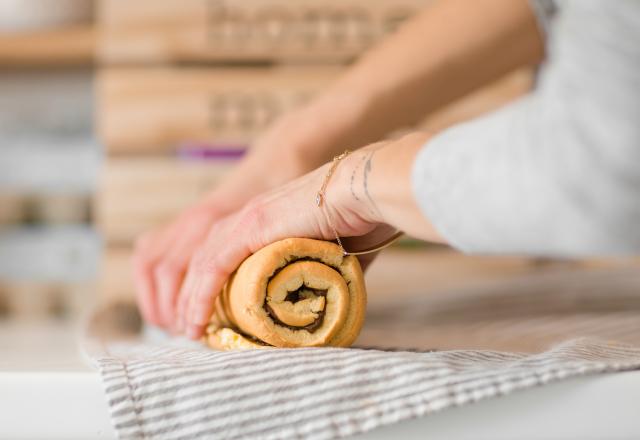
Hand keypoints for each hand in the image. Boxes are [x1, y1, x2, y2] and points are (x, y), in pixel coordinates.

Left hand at [132, 96, 369, 329]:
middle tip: (191, 329)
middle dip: (191, 296)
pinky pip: (213, 265)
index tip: (210, 317)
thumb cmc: (362, 218)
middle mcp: (249, 217)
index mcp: (265, 221)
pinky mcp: (251, 226)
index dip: (210, 286)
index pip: (222, 255)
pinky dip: (201, 294)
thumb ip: (328, 277)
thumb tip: (331, 304)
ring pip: (201, 264)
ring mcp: (247, 219)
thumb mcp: (338, 256)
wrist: (367, 189)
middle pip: (202, 259)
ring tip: (189, 331)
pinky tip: (196, 319)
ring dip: (190, 299)